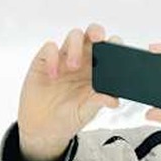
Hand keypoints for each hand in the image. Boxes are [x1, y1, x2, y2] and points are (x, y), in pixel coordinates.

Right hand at [17, 22, 121, 160]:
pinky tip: (53, 75)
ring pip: (73, 37)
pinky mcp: (44, 62)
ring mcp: (63, 59)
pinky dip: (53, 58)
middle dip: (96, 32)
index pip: (109, 50)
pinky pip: (49, 48)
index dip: (114, 44)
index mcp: (97, 71)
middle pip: (91, 36)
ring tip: (73, 66)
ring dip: (76, 47)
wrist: (43, 128)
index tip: (117, 48)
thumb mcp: (86, 112)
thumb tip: (114, 100)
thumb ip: (98, 102)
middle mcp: (83, 61)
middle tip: (98, 39)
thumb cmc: (68, 117)